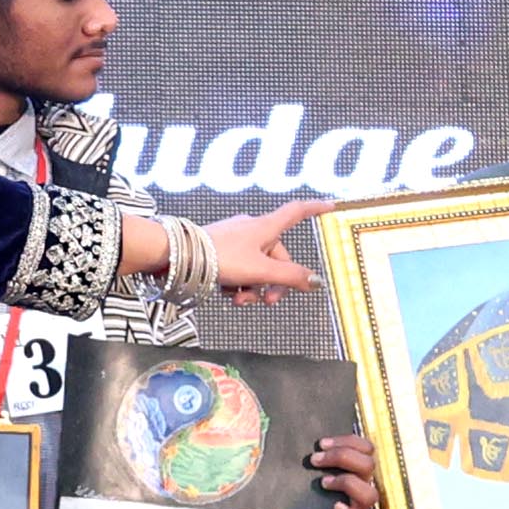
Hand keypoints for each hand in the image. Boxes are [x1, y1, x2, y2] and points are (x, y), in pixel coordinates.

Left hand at [179, 199, 321, 299]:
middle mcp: (252, 230)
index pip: (296, 212)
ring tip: (239, 300)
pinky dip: (238, 283)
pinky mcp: (220, 250)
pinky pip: (239, 269)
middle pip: (277, 257)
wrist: (178, 257)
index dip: (315, 208)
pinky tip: (227, 293)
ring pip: (257, 267)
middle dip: (274, 283)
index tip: (330, 205)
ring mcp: (235, 240)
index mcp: (266, 227)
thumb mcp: (260, 272)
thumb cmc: (220, 258)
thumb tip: (316, 282)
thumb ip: (290, 278)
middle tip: (268, 303)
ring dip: (254, 288)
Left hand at [308, 428, 382, 508]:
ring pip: (370, 495)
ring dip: (347, 483)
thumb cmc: (304, 489)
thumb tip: (313, 444)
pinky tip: (336, 507)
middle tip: (315, 459)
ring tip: (324, 483)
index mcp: (358, 469)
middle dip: (341, 457)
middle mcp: (363, 486)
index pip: (367, 448)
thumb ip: (318, 456)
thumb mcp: (312, 468)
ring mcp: (359, 508)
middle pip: (368, 465)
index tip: (322, 444)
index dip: (347, 442)